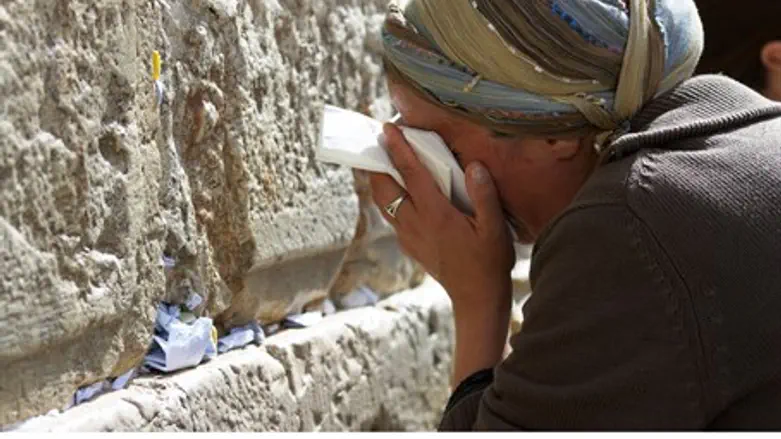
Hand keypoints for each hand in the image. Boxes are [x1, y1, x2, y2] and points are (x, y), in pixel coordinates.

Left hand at [369, 123, 515, 311]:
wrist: (476, 298)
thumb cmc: (489, 262)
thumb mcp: (495, 228)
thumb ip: (484, 194)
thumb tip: (474, 165)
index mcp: (435, 214)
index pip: (411, 173)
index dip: (398, 148)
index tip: (388, 128)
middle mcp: (415, 223)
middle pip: (384, 186)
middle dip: (378, 161)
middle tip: (380, 140)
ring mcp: (408, 236)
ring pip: (383, 202)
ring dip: (380, 179)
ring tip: (384, 160)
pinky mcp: (409, 245)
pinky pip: (391, 215)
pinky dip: (389, 197)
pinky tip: (400, 191)